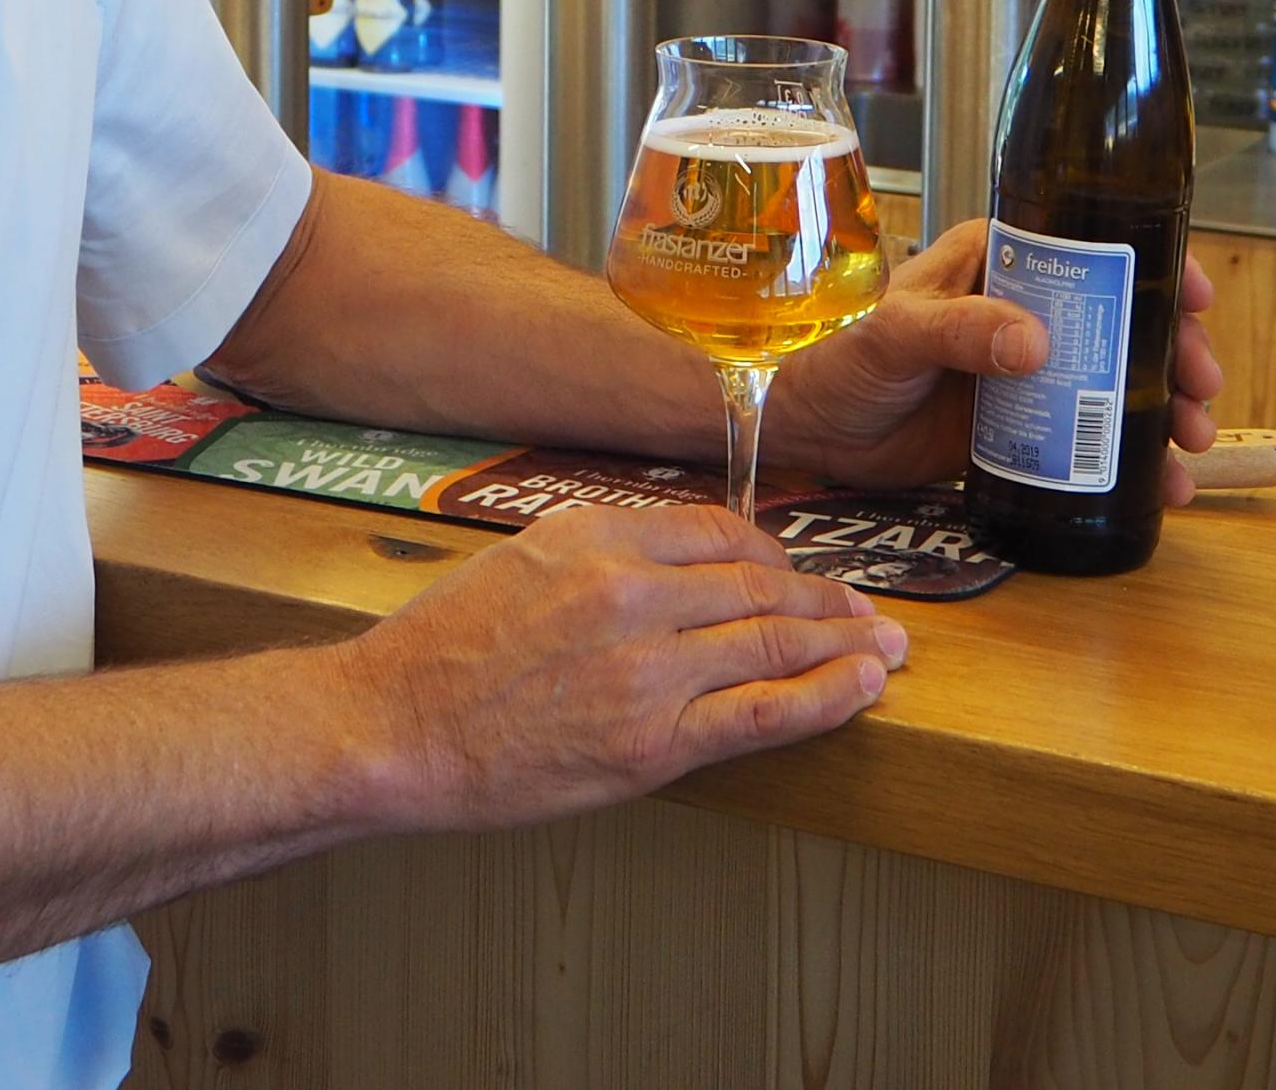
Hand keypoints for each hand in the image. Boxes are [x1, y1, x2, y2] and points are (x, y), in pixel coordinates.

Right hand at [337, 502, 907, 833]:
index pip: (721, 532)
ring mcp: (647, 670)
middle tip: (870, 610)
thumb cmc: (440, 651)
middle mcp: (631, 592)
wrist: (390, 727)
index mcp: (598, 537)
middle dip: (826, 600)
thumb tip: (677, 560)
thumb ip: (602, 552)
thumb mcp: (520, 559)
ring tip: (885, 647)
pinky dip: (825, 697)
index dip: (775, 555)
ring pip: (773, 644)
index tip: (798, 573)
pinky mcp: (652, 743)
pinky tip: (862, 687)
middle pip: (760, 587)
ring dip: (842, 644)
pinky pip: (763, 713)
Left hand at [765, 222, 1223, 495]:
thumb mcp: (899, 332)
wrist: (807, 428)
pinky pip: (1090, 437)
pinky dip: (1131, 460)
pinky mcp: (1023, 427)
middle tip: (1200, 394)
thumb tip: (1036, 343)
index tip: (1197, 299)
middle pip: (1125, 322)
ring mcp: (1028, 371)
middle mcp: (1025, 309)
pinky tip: (1163, 488)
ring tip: (1191, 450)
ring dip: (1164, 412)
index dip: (1156, 269)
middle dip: (1176, 355)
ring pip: (1118, 381)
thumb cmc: (840, 356)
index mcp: (1000, 261)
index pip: (1094, 250)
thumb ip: (959, 330)